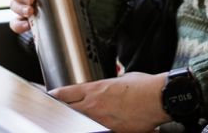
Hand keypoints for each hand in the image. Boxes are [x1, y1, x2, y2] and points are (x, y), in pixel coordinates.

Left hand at [52, 72, 172, 132]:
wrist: (159, 98)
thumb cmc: (144, 87)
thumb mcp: (121, 79)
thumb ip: (108, 85)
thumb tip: (107, 89)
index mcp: (94, 90)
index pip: (64, 93)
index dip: (53, 96)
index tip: (48, 97)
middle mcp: (94, 106)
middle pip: (66, 110)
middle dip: (59, 111)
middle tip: (54, 113)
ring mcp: (101, 122)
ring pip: (78, 123)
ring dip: (74, 122)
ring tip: (74, 120)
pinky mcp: (112, 132)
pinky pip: (96, 131)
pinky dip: (91, 128)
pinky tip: (92, 126)